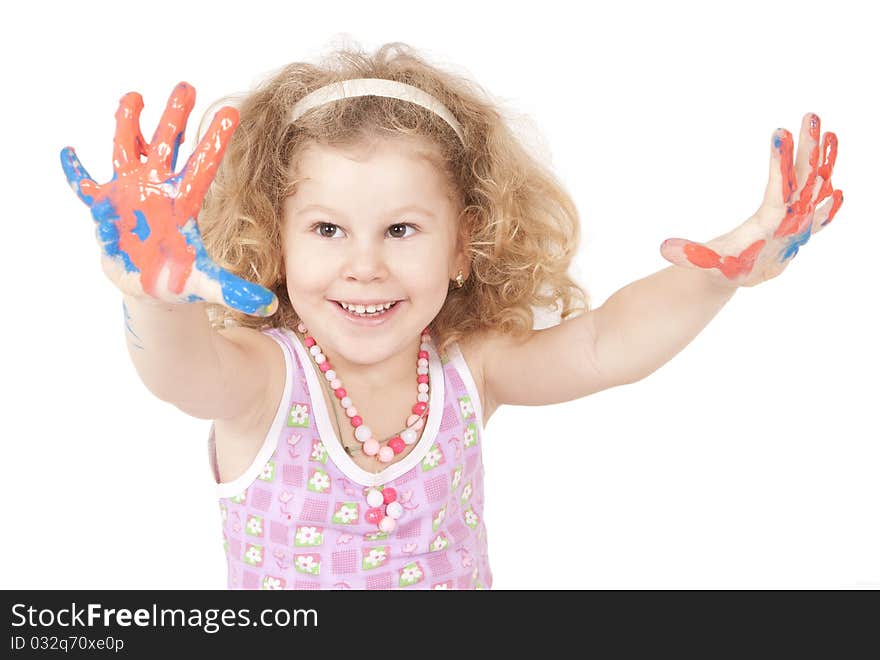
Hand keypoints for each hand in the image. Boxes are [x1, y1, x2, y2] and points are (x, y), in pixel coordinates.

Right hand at [60, 82, 277, 315]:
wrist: (152, 286)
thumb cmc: (182, 278)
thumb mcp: (207, 285)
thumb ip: (234, 290)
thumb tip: (266, 306)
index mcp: (185, 203)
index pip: (203, 166)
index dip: (213, 140)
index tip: (231, 110)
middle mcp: (159, 188)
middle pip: (167, 144)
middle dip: (174, 116)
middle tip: (185, 87)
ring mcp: (130, 192)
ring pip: (127, 147)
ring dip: (128, 123)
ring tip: (133, 97)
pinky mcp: (104, 206)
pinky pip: (85, 185)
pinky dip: (75, 171)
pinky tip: (67, 153)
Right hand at [659, 113, 843, 287]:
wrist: (738, 280)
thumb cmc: (722, 268)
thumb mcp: (706, 262)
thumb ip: (690, 255)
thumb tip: (664, 248)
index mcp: (768, 232)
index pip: (778, 195)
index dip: (779, 166)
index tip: (781, 134)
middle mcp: (791, 226)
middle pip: (806, 185)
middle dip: (809, 151)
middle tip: (811, 117)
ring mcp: (800, 224)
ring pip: (817, 189)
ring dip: (822, 159)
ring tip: (827, 130)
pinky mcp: (800, 223)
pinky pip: (820, 201)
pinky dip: (827, 183)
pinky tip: (835, 164)